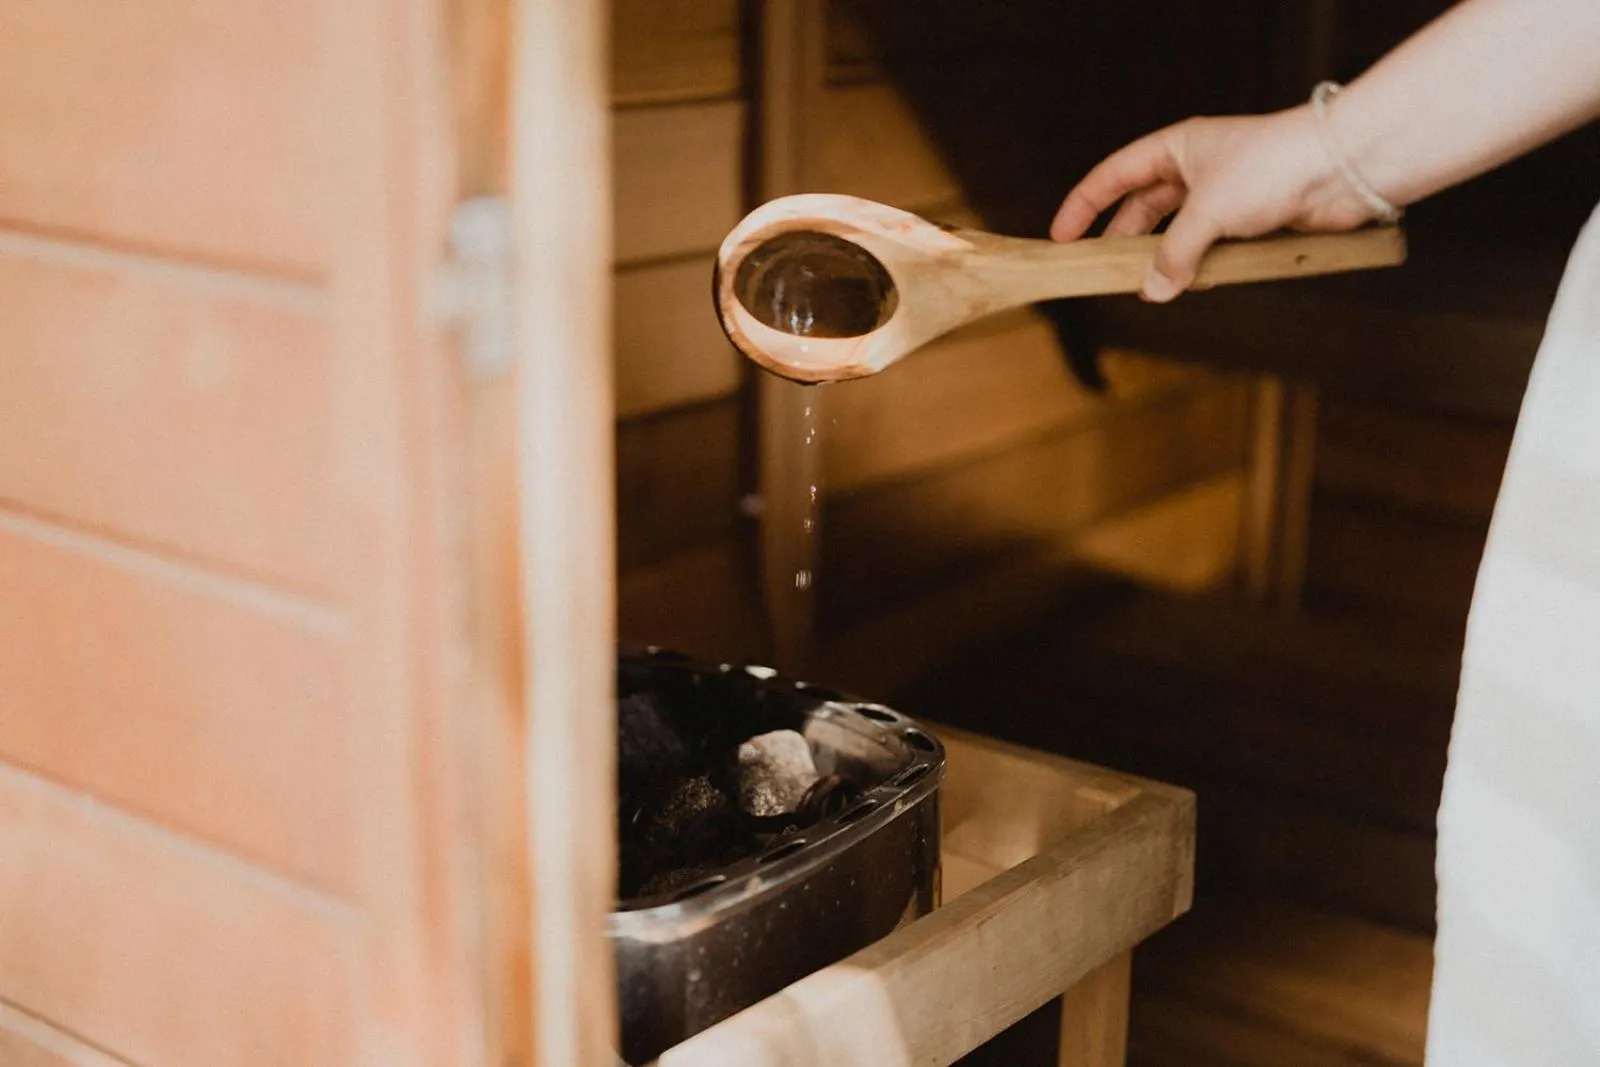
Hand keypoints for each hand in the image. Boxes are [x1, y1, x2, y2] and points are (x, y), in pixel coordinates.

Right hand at [1050, 106, 1379, 301]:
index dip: (1084, 204)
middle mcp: (1198, 168)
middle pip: (1144, 206)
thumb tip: (1152, 291)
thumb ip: (1174, 253)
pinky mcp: (1252, 219)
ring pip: (1179, 231)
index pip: (1116, 174)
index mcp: (1178, 148)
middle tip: (1102, 271)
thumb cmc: (1273, 166)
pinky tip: (1190, 285)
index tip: (1061, 235)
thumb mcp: (1208, 211)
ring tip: (1146, 286)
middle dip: (1123, 239)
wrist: (1343, 169)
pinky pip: (1211, 247)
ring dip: (1163, 259)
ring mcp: (1226, 194)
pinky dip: (1198, 267)